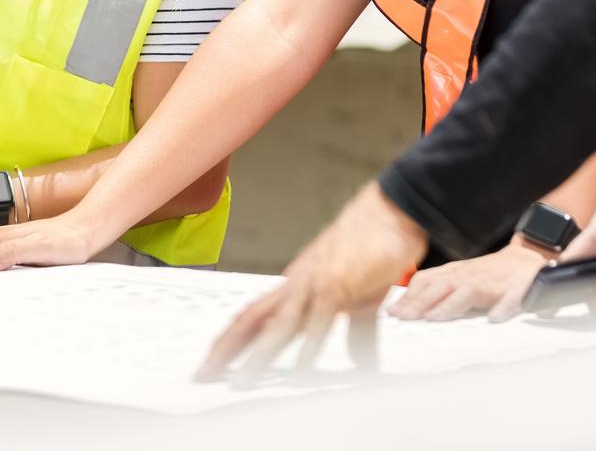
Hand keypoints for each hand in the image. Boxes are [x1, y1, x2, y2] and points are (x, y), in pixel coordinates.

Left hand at [199, 183, 427, 384]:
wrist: (391, 212)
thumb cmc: (373, 249)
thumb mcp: (363, 301)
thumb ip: (357, 334)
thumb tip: (361, 363)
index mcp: (296, 287)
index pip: (253, 316)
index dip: (230, 340)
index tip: (211, 364)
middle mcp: (296, 285)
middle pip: (251, 319)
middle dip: (226, 349)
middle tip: (204, 376)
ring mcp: (315, 283)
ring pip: (278, 323)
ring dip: (259, 354)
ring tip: (243, 383)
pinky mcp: (340, 284)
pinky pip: (319, 318)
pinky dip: (309, 344)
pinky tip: (301, 367)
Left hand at [387, 240, 548, 323]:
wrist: (530, 260)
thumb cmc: (492, 273)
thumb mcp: (461, 275)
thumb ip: (438, 287)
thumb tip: (409, 305)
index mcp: (456, 273)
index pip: (426, 281)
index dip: (409, 296)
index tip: (392, 312)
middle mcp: (471, 276)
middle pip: (440, 287)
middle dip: (420, 303)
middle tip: (402, 318)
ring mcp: (493, 283)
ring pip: (468, 291)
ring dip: (450, 305)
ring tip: (434, 318)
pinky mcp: (516, 290)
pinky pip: (509, 299)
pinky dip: (502, 308)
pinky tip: (494, 319)